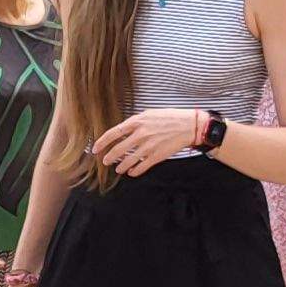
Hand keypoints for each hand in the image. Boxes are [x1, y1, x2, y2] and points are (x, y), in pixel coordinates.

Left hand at [91, 107, 209, 176]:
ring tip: (118, 169)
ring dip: (121, 166)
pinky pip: (141, 166)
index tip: (95, 149)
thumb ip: (136, 122)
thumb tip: (124, 130)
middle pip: (118, 149)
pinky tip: (131, 172)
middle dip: (109, 157)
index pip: (113, 133)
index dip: (102, 142)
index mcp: (137, 122)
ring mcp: (148, 146)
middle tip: (105, 161)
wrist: (189, 126)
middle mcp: (140, 134)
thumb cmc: (170, 118)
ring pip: (128, 160)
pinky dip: (134, 171)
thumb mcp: (149, 114)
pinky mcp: (157, 156)